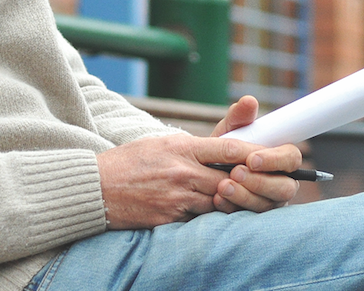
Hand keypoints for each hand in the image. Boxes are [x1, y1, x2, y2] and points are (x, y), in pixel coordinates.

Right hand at [95, 120, 301, 227]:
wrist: (96, 187)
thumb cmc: (130, 162)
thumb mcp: (162, 143)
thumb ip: (193, 147)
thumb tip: (222, 150)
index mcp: (182, 148)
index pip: (228, 149)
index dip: (253, 154)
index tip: (267, 157)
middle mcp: (183, 172)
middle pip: (230, 179)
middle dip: (247, 182)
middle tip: (260, 184)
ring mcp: (177, 198)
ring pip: (219, 202)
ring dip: (229, 201)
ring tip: (237, 199)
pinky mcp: (169, 218)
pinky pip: (198, 220)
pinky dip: (207, 216)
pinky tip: (210, 213)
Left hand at [208, 96, 302, 213]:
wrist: (202, 173)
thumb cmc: (222, 149)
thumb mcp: (227, 132)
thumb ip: (238, 117)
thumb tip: (248, 101)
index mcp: (280, 159)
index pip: (291, 159)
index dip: (275, 160)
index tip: (251, 158)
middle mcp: (281, 182)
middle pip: (285, 187)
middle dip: (260, 181)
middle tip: (235, 172)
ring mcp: (269, 202)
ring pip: (267, 205)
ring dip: (245, 195)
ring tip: (221, 186)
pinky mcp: (254, 216)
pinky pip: (249, 217)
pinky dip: (233, 208)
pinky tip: (217, 199)